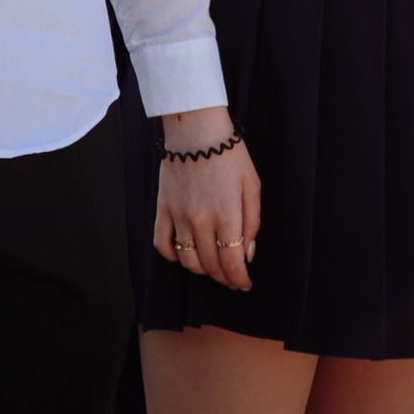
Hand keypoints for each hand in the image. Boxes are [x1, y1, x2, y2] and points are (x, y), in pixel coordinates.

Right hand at [150, 106, 259, 290]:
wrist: (196, 129)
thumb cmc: (229, 155)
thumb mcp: (252, 186)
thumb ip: (252, 222)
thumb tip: (247, 253)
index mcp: (227, 215)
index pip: (232, 263)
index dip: (239, 280)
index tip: (244, 284)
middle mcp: (201, 221)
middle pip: (211, 265)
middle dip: (224, 278)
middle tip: (232, 279)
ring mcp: (179, 216)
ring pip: (187, 260)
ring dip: (202, 270)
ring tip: (212, 267)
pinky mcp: (163, 208)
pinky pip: (161, 243)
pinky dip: (172, 256)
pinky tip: (183, 254)